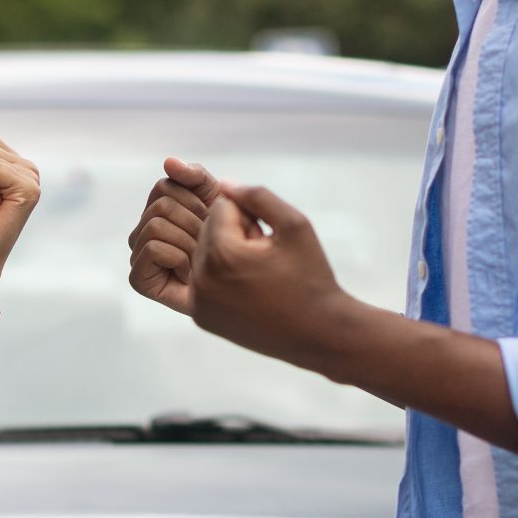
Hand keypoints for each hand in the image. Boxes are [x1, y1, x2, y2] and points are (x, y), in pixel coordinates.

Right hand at [127, 157, 222, 316]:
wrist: (243, 285)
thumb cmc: (233, 243)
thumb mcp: (218, 200)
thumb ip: (195, 177)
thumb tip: (168, 161)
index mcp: (159, 209)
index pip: (165, 186)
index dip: (195, 201)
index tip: (211, 220)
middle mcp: (143, 230)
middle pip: (161, 206)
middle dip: (195, 223)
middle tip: (208, 244)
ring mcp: (138, 254)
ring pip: (155, 225)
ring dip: (188, 242)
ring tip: (200, 259)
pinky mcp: (138, 278)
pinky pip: (152, 249)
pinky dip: (177, 258)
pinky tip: (189, 273)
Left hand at [187, 182, 350, 365]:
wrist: (318, 333)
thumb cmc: (310, 277)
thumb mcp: (296, 224)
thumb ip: (257, 196)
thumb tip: (222, 184)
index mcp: (223, 254)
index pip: (221, 207)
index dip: (251, 217)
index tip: (269, 240)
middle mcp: (202, 280)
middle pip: (206, 229)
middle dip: (234, 235)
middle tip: (265, 257)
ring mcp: (198, 302)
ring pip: (200, 254)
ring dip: (225, 255)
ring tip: (256, 272)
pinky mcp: (201, 318)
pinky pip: (199, 279)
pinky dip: (218, 276)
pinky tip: (246, 288)